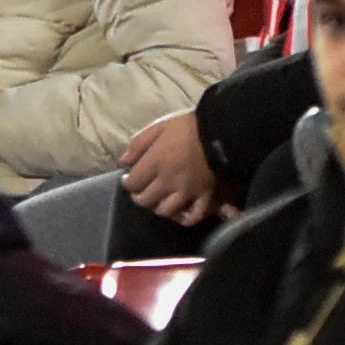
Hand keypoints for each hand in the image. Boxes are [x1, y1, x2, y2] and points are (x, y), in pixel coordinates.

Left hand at [117, 109, 220, 229]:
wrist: (220, 130)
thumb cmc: (188, 126)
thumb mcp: (159, 127)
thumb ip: (138, 144)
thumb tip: (124, 161)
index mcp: (155, 163)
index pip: (132, 183)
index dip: (128, 182)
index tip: (129, 177)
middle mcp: (168, 181)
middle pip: (145, 200)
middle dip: (140, 196)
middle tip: (142, 190)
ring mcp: (187, 191)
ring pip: (166, 211)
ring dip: (159, 207)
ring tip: (160, 200)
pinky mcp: (204, 195)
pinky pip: (194, 215)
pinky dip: (186, 218)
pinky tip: (181, 213)